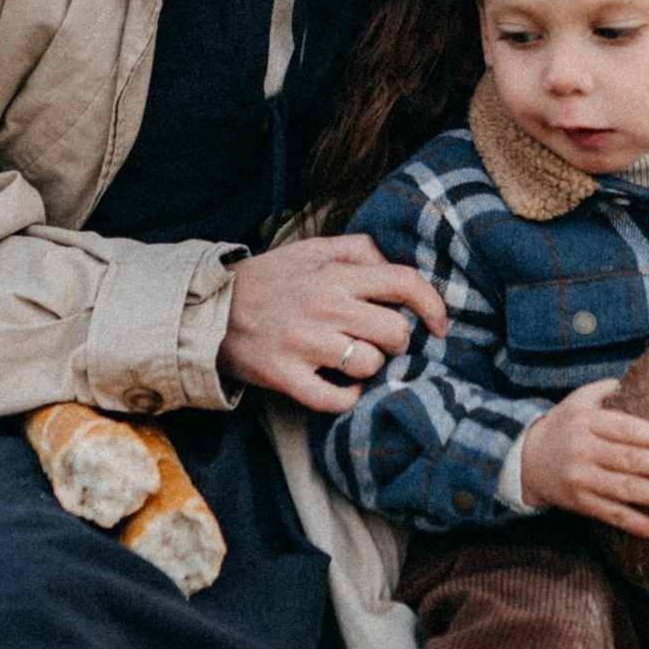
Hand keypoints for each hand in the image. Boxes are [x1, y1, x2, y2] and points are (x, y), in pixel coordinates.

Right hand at [222, 231, 447, 414]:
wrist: (208, 309)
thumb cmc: (268, 280)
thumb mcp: (310, 249)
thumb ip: (357, 249)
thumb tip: (393, 265)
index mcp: (334, 273)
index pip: (404, 282)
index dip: (434, 304)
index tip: (440, 325)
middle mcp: (323, 305)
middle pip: (395, 331)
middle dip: (398, 341)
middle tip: (381, 342)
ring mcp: (304, 343)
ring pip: (370, 365)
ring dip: (370, 368)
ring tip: (353, 362)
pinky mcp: (284, 375)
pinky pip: (335, 398)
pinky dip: (347, 398)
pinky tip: (343, 388)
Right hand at [520, 379, 648, 536]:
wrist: (526, 459)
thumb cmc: (565, 425)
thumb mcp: (580, 400)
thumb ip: (609, 390)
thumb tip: (647, 379)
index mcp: (585, 421)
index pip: (621, 427)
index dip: (648, 435)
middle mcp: (581, 449)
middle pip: (625, 459)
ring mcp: (579, 478)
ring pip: (620, 489)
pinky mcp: (578, 502)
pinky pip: (608, 513)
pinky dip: (632, 522)